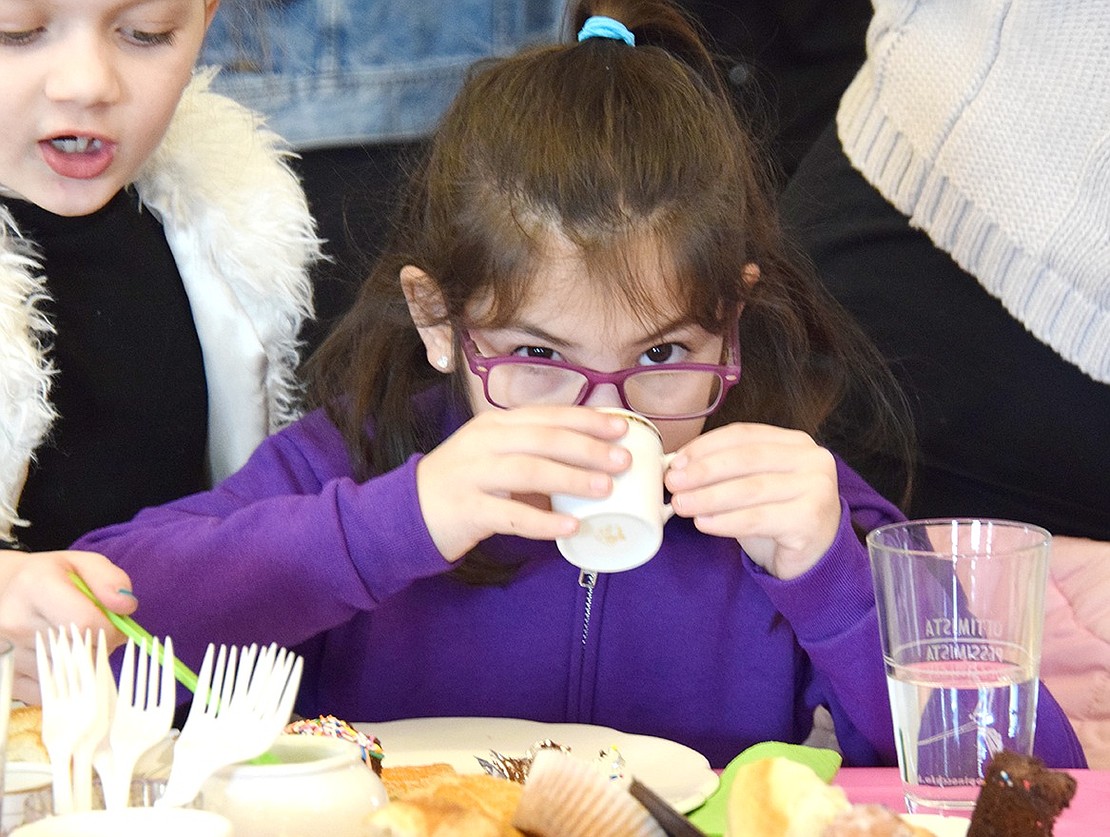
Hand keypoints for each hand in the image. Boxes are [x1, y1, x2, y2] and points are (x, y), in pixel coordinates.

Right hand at [0, 549, 136, 702]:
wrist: (3, 593)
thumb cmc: (51, 578)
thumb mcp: (84, 564)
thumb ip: (110, 580)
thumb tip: (126, 605)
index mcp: (35, 587)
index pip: (85, 622)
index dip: (111, 630)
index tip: (117, 629)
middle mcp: (15, 621)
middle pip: (78, 651)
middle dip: (100, 647)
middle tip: (97, 635)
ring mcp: (7, 652)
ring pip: (67, 675)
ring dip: (84, 665)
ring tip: (76, 643)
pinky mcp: (7, 677)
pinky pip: (49, 691)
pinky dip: (65, 681)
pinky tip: (62, 660)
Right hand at [415, 406, 632, 560]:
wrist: (410, 511)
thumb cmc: (466, 483)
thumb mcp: (497, 457)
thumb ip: (536, 454)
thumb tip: (596, 461)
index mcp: (496, 424)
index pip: (548, 415)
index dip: (587, 419)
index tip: (622, 427)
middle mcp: (484, 443)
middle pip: (543, 439)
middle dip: (587, 447)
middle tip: (622, 460)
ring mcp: (473, 474)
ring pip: (528, 471)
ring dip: (570, 478)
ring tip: (605, 489)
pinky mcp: (467, 510)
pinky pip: (511, 515)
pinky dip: (544, 522)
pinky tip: (571, 527)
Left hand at [665, 422, 840, 578]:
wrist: (812, 559)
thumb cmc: (777, 517)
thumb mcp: (753, 486)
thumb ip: (726, 471)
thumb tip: (678, 468)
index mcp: (795, 443)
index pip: (744, 435)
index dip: (706, 446)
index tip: (677, 460)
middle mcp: (812, 460)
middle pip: (746, 459)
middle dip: (703, 470)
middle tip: (673, 482)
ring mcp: (817, 489)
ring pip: (750, 489)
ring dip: (708, 496)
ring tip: (681, 504)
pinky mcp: (810, 519)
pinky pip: (757, 518)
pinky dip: (725, 521)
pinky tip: (703, 523)